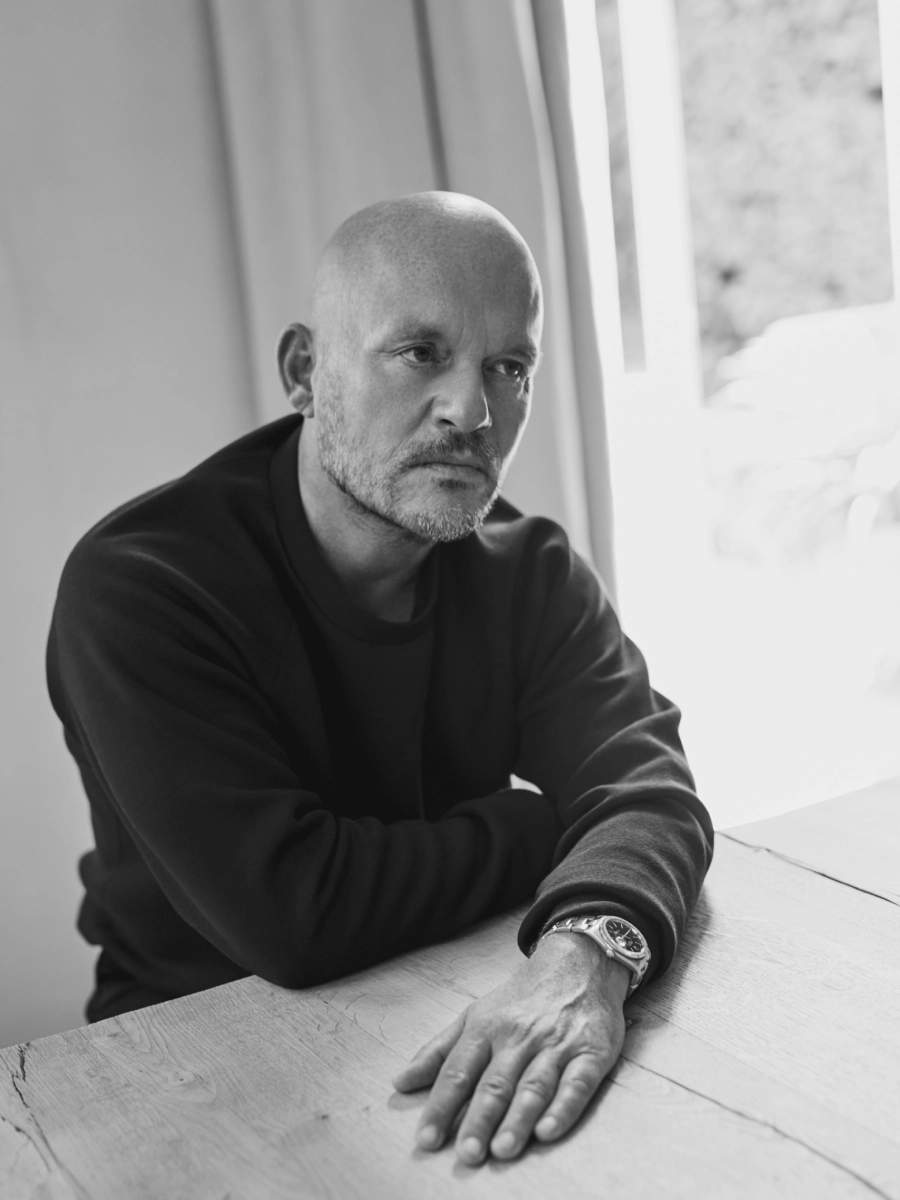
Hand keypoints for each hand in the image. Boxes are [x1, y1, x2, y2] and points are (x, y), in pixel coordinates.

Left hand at [392, 931, 628, 1164]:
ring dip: (517, 1119)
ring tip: (502, 1150)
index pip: (458, 1071)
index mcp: (486, 1028)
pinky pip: (577, 1083)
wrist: (578, 963)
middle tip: (467, 1155)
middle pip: (496, 1083)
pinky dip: (563, 1108)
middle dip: (480, 1120)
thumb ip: (438, 1051)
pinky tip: (548, 1130)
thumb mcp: (474, 1015)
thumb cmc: (520, 998)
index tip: (427, 1139)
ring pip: (533, 1086)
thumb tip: (400, 1083)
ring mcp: (556, 1045)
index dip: (442, 1106)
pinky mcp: (591, 1053)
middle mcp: (519, 1037)